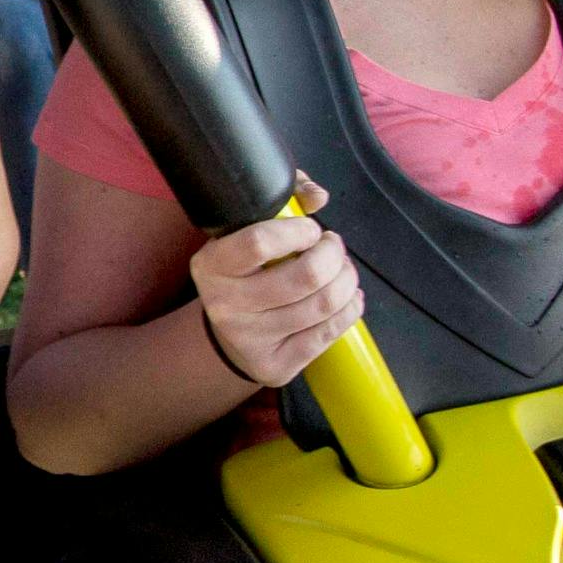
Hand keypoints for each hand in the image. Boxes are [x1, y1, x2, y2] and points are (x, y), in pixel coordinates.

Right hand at [187, 178, 363, 389]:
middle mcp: (225, 305)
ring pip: (322, 305)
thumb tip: (318, 197)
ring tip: (342, 270)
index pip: (259, 243)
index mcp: (212, 265)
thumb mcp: (249, 228)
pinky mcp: (275, 366)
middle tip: (333, 247)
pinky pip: (328, 333)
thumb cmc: (247, 270)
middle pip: (303, 277)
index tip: (311, 229)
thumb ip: (285, 199)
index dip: (298, 231)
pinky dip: (350, 309)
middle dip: (333, 255)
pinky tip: (348, 296)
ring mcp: (250, 340)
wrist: (228, 334)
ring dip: (346, 280)